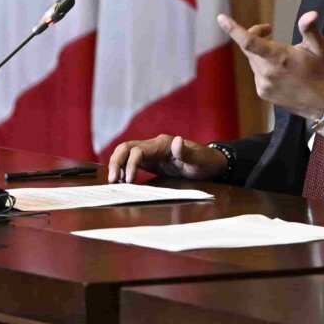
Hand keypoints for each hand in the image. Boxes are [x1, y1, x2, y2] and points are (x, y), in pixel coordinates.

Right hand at [107, 134, 227, 183]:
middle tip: (112, 181)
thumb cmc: (206, 162)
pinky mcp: (151, 161)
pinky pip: (131, 162)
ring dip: (117, 165)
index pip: (138, 150)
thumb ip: (187, 153)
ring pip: (126, 154)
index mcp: (162, 143)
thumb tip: (176, 141)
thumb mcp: (199, 160)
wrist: (210, 163)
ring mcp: (151, 152)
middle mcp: (153, 145)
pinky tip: (122, 181)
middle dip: (116, 162)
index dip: (130, 164)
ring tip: (114, 182)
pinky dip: (123, 169)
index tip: (129, 181)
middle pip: (126, 148)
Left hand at [217, 11, 323, 118]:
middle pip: (249, 48)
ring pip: (253, 61)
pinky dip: (264, 67)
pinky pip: (257, 74)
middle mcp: (268, 73)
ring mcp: (264, 85)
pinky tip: (281, 71)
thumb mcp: (321, 48)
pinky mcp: (263, 93)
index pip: (249, 42)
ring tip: (282, 55)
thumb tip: (310, 14)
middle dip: (255, 35)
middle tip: (269, 29)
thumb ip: (310, 30)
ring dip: (260, 52)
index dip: (233, 29)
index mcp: (280, 58)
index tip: (221, 18)